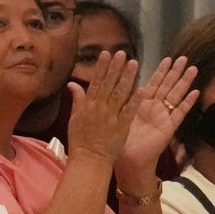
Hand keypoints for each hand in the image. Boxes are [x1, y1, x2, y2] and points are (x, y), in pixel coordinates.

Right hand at [66, 50, 140, 168]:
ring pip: (120, 94)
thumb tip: (72, 84)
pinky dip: (135, 100)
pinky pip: (129, 111)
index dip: (102, 67)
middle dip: (116, 68)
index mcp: (88, 106)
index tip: (107, 54)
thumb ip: (77, 100)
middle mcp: (99, 109)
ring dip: (127, 78)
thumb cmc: (80, 141)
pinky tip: (142, 89)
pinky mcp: (122, 126)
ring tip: (134, 64)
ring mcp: (111, 117)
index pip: (96, 82)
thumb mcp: (74, 119)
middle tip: (122, 53)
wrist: (89, 160)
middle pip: (109, 85)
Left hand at [117, 55, 197, 187]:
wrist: (128, 162)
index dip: (160, 72)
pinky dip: (187, 103)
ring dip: (184, 82)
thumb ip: (116, 101)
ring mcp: (163, 117)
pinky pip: (179, 113)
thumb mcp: (117, 117)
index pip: (153, 84)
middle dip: (175, 72)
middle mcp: (154, 109)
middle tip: (184, 57)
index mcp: (141, 105)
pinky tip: (195, 92)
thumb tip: (108, 84)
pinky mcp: (168, 128)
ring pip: (176, 96)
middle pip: (167, 86)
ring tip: (193, 68)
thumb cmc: (120, 142)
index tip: (166, 58)